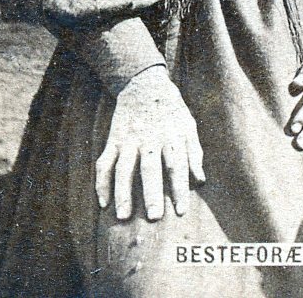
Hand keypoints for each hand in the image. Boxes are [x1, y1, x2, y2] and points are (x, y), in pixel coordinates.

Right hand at [95, 66, 204, 221]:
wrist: (144, 83)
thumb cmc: (171, 110)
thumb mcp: (188, 125)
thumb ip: (195, 152)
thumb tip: (200, 181)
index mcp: (171, 135)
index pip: (177, 166)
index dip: (180, 189)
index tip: (181, 211)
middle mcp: (150, 138)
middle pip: (150, 168)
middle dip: (152, 193)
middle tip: (154, 218)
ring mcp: (129, 139)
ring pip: (124, 168)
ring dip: (123, 192)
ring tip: (123, 216)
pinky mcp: (113, 140)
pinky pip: (104, 163)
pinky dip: (101, 183)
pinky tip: (103, 202)